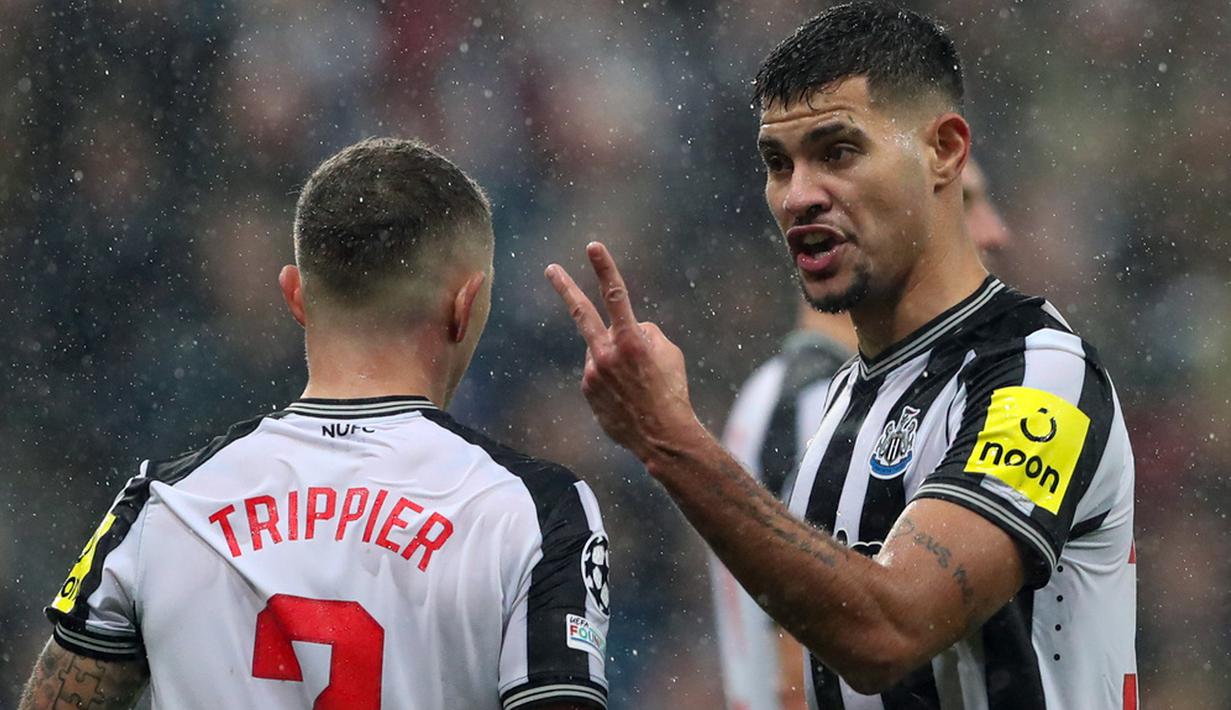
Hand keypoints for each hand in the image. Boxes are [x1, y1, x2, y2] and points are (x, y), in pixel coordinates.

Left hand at [545, 242, 702, 464]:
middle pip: (581, 313)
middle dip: (565, 288)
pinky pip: (598, 373)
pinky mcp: (587, 390)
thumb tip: (626, 330)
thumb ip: (645, 333)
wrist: (660, 436)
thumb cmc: (670, 391)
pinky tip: (625, 395)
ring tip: (634, 383)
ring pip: (600, 351)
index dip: (604, 268)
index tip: (592, 246)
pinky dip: (610, 378)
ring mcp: (592, 373)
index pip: (616, 296)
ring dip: (613, 357)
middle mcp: (606, 353)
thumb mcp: (669, 353)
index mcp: (631, 340)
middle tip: (551, 269)